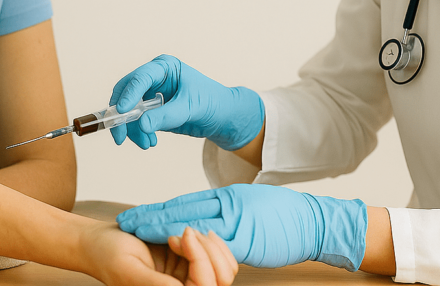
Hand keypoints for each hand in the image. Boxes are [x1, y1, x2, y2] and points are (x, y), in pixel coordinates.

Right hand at [82, 222, 236, 285]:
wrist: (97, 242)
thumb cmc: (108, 256)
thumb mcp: (131, 270)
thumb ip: (158, 285)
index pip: (206, 285)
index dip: (201, 258)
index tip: (183, 234)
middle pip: (222, 277)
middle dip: (208, 250)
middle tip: (184, 232)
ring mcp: (187, 277)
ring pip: (223, 265)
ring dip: (208, 243)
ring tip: (184, 232)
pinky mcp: (187, 262)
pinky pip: (213, 253)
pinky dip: (205, 238)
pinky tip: (185, 232)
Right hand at [109, 55, 262, 150]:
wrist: (222, 117)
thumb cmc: (212, 103)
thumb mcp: (190, 108)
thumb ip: (166, 116)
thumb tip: (141, 125)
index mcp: (164, 67)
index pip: (140, 78)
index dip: (129, 94)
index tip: (122, 112)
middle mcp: (153, 78)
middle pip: (126, 93)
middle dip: (122, 116)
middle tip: (120, 136)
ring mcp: (150, 93)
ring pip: (128, 110)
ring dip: (132, 129)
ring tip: (146, 144)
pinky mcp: (151, 110)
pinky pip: (135, 121)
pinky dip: (138, 133)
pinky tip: (149, 142)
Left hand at [117, 184, 367, 270]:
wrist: (312, 221)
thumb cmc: (284, 215)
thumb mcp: (248, 205)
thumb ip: (225, 211)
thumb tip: (204, 221)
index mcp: (226, 197)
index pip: (184, 202)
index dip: (159, 208)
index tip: (138, 213)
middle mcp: (226, 205)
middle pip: (181, 209)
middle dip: (151, 216)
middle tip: (126, 221)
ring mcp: (234, 220)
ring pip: (191, 221)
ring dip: (162, 225)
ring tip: (138, 228)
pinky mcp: (245, 237)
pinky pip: (212, 239)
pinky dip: (191, 240)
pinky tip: (173, 242)